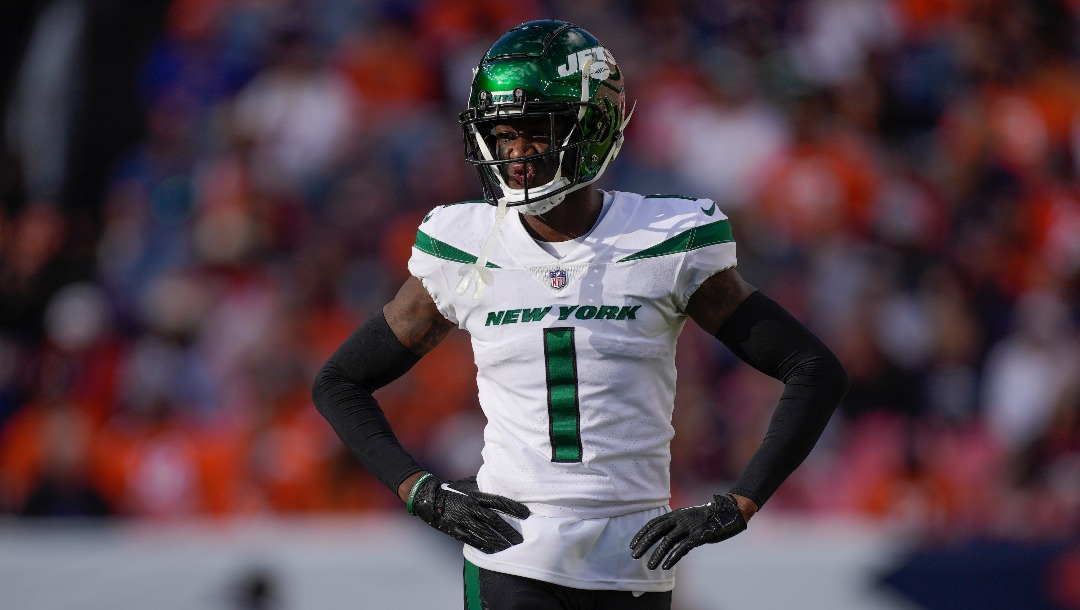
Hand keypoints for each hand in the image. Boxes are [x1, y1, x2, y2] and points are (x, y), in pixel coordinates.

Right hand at [408, 474, 530, 552]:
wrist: (429, 497)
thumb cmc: (452, 490)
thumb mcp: (468, 484)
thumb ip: (483, 485)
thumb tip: (498, 482)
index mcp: (476, 495)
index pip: (499, 501)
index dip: (513, 508)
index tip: (526, 514)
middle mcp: (471, 507)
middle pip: (494, 520)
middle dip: (508, 531)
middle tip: (520, 539)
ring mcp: (462, 518)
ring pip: (484, 532)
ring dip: (498, 541)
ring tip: (509, 548)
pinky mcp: (454, 529)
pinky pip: (470, 539)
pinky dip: (482, 545)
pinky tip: (492, 550)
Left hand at [629, 493, 746, 569]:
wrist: (730, 512)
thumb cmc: (709, 517)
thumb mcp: (689, 517)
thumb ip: (677, 524)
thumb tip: (664, 536)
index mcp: (677, 513)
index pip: (654, 523)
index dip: (642, 533)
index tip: (632, 544)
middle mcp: (681, 518)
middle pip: (657, 531)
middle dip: (644, 543)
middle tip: (634, 555)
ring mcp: (690, 526)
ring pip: (668, 541)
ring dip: (657, 554)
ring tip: (649, 566)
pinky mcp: (700, 535)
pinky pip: (684, 547)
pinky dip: (673, 557)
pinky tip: (666, 566)